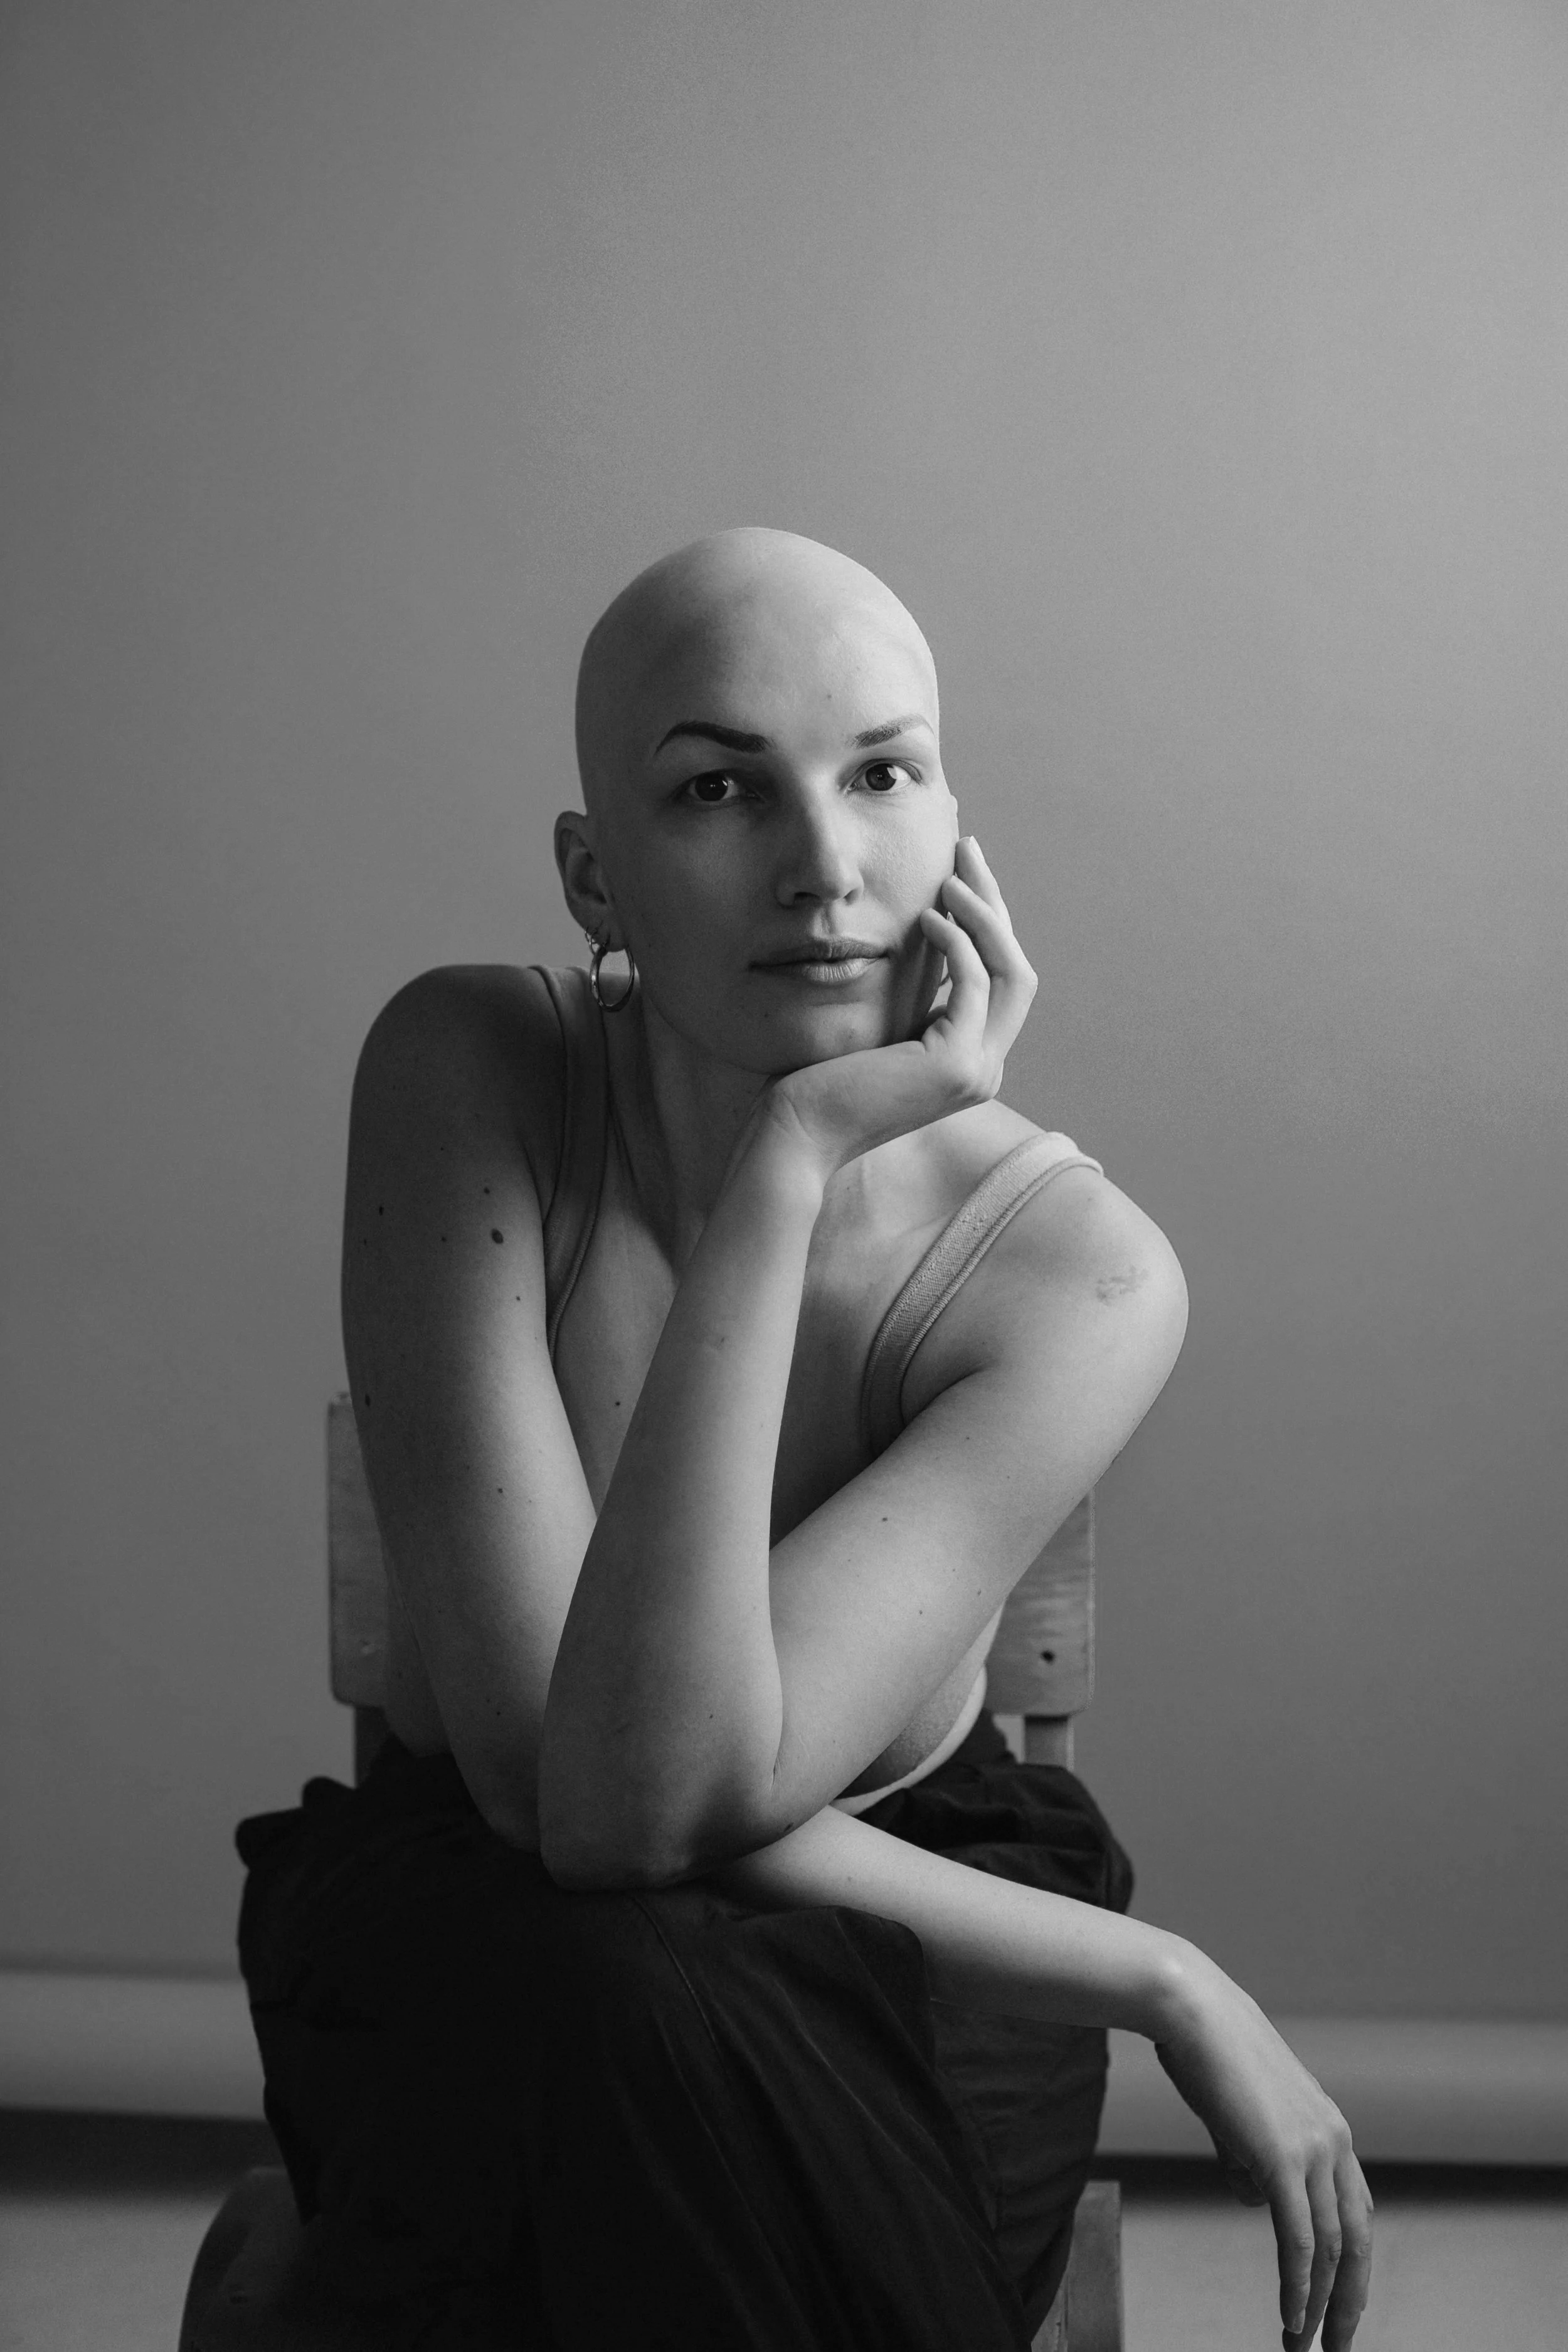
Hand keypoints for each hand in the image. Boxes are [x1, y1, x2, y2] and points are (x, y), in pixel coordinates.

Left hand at [763, 836, 1037, 1178]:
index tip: (959, 867)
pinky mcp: (955, 1066)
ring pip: (1013, 973)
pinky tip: (927, 916)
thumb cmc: (820, 1080)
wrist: (798, 1133)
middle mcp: (985, 1067)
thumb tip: (922, 927)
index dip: (987, 918)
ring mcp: (977, 1071)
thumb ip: (912, 991)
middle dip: (995, 902)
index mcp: (970, 1058)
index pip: (1001, 977)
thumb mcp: (878, 1022)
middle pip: (1019, 968)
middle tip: (965, 847)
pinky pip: (976, 986)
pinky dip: (958, 944)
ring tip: (951, 874)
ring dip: (985, 915)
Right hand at [1154, 1953, 1373, 2349]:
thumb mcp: (1242, 2113)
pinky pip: (1298, 2240)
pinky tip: (1292, 2318)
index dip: (1351, 2262)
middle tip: (1340, 2344)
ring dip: (1319, 2304)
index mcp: (1330, 2128)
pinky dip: (1298, 2286)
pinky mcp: (1282, 2158)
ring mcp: (1312, 2149)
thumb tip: (1252, 2191)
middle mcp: (1334, 2141)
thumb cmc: (1208, 2051)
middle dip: (1350, 2300)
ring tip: (1302, 2343)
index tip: (1339, 2301)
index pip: (1355, 2211)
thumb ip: (1254, 2155)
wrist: (1192, 2008)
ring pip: (1329, 2248)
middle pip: (1357, 2239)